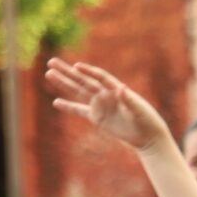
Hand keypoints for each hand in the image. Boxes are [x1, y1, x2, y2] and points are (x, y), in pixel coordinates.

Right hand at [46, 58, 170, 150]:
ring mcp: (100, 105)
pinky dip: (69, 106)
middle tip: (51, 62)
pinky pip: (80, 110)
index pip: (99, 77)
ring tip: (49, 74)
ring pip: (78, 92)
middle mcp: (105, 94)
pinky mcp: (97, 117)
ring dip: (64, 83)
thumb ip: (129, 99)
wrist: (147, 135)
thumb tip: (121, 88)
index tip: (76, 66)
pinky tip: (56, 102)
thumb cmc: (146, 120)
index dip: (88, 72)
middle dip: (67, 72)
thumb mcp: (139, 110)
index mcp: (116, 89)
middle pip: (83, 80)